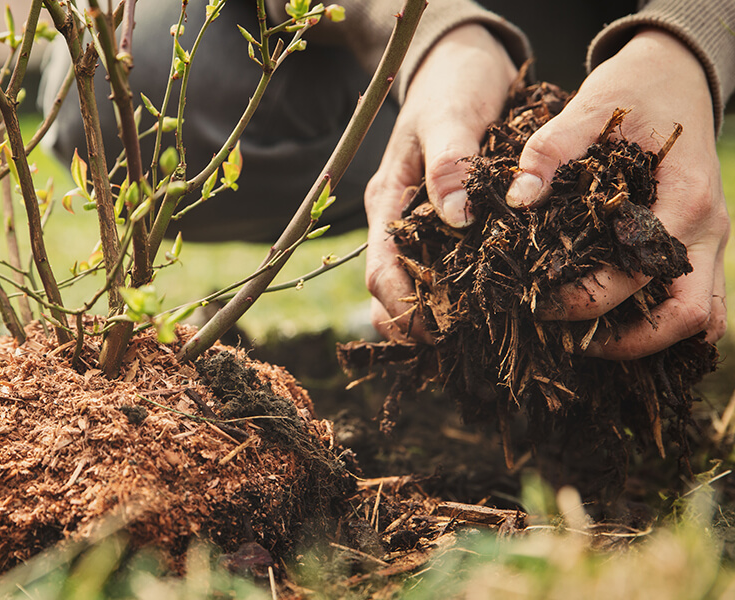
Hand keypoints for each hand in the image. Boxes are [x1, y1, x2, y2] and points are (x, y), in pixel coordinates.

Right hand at [365, 24, 516, 340]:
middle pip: (393, 289)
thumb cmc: (453, 84)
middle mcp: (400, 219)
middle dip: (416, 323)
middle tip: (458, 348)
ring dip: (438, 314)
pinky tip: (492, 306)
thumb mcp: (451, 116)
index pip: (380, 270)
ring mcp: (423, 221)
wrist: (462, 60)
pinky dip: (461, 291)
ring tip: (476, 338)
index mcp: (389, 201)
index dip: (400, 308)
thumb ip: (451, 164)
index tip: (434, 332)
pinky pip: (448, 265)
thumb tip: (456, 219)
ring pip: (419, 283)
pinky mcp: (449, 220)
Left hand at [505, 29, 728, 358]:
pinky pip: (695, 302)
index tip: (539, 303)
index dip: (589, 299)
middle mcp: (706, 230)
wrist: (677, 75)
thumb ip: (551, 149)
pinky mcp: (699, 245)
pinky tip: (610, 325)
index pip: (640, 274)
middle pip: (689, 316)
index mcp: (685, 199)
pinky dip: (661, 324)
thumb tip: (519, 197)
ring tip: (587, 342)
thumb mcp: (590, 107)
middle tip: (567, 341)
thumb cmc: (634, 91)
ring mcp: (709, 242)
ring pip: (700, 318)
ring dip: (650, 340)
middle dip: (628, 341)